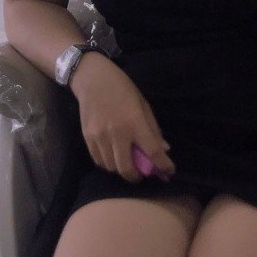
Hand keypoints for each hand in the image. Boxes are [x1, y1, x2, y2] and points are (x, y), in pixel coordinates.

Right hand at [72, 56, 175, 182]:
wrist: (93, 79)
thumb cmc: (122, 89)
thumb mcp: (143, 104)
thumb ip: (153, 128)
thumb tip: (164, 149)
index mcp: (135, 122)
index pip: (152, 151)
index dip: (163, 165)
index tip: (169, 171)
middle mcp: (117, 133)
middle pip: (127, 168)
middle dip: (136, 177)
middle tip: (141, 174)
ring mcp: (100, 137)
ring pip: (111, 167)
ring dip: (121, 170)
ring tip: (126, 163)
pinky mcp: (87, 138)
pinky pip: (98, 161)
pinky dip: (108, 164)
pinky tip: (113, 157)